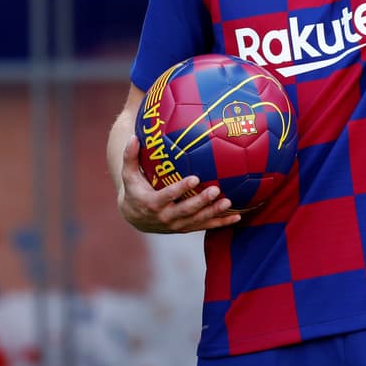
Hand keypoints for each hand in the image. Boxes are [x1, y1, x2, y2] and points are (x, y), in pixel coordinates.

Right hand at [117, 135, 241, 232]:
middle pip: (186, 210)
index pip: (168, 196)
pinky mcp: (186, 228)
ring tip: (228, 201)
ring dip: (213, 212)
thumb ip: (130, 156)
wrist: (135, 217)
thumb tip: (133, 136)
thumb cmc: (134, 189)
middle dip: (201, 201)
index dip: (180, 188)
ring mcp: (176, 225)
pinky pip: (205, 226)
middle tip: (216, 190)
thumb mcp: (128, 174)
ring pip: (197, 220)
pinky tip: (236, 215)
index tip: (194, 178)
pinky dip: (221, 223)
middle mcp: (165, 217)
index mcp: (152, 203)